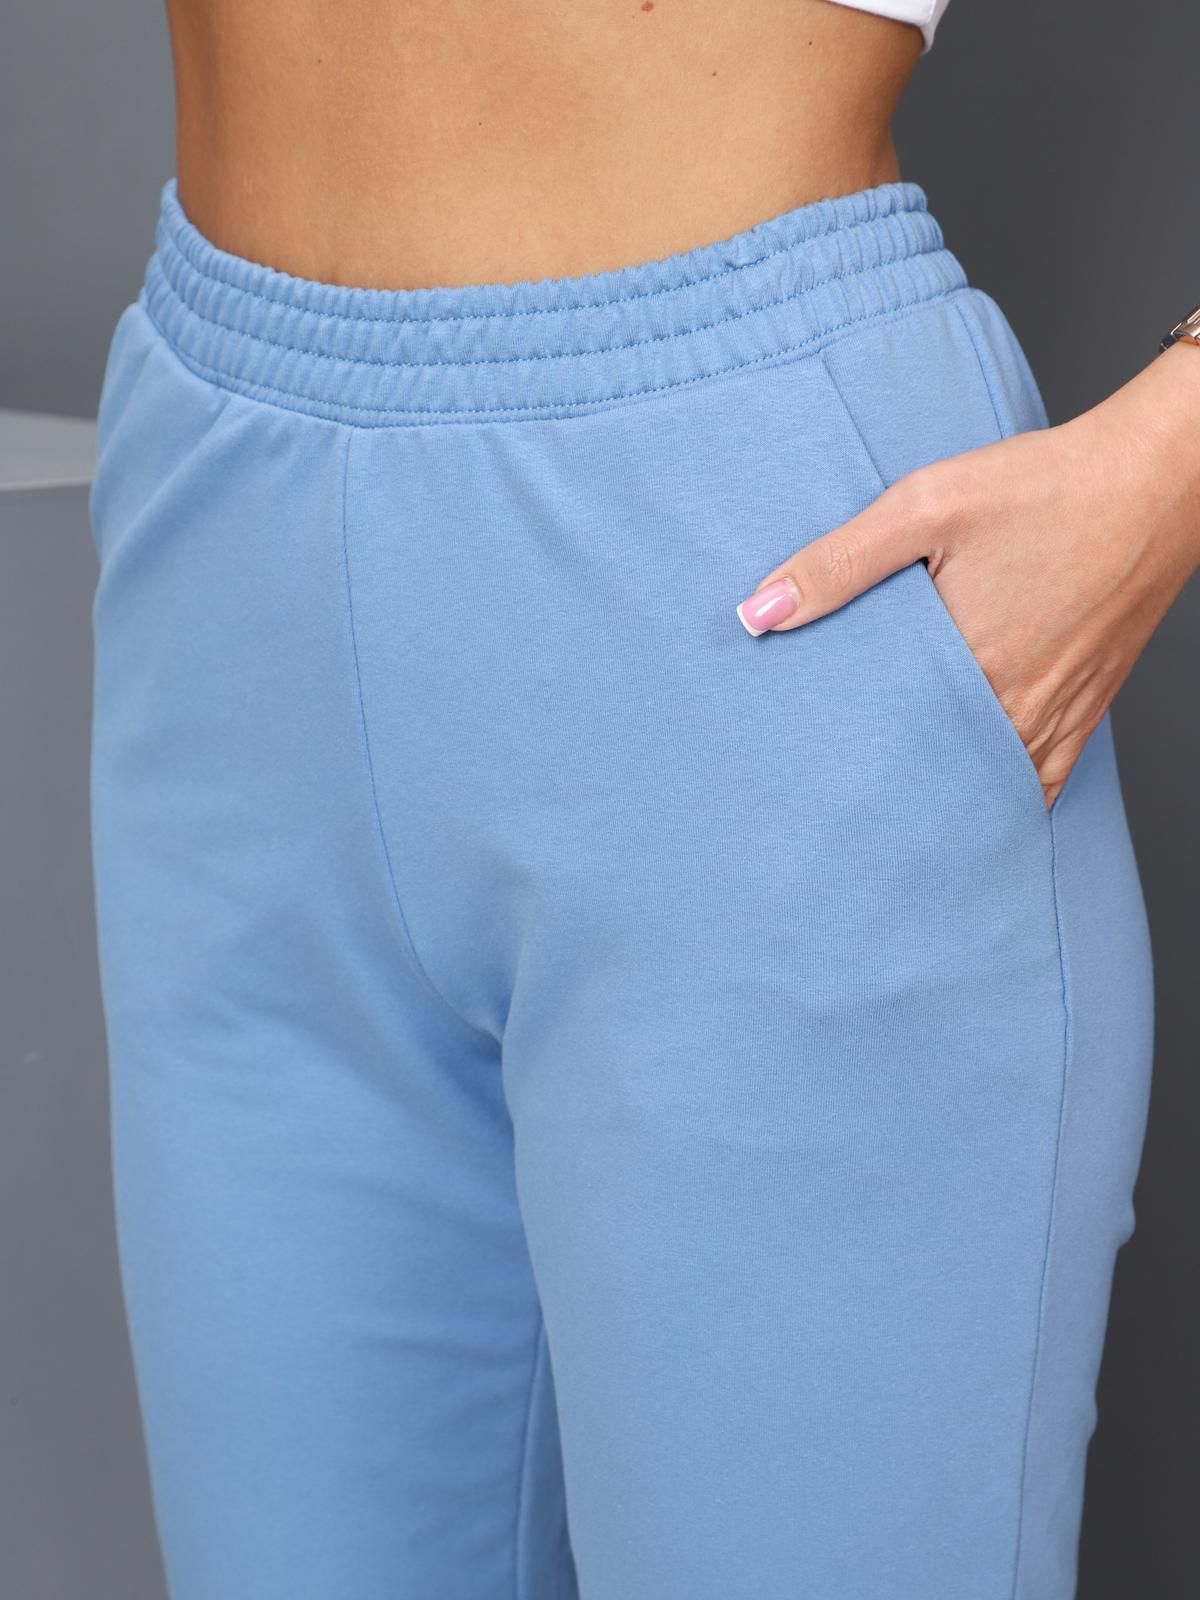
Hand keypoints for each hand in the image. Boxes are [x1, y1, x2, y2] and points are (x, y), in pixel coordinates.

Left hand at [735, 343, 1199, 811]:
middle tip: (830, 808)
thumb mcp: (925, 506)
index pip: (879, 740)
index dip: (836, 763)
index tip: (795, 780)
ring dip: (940, 797)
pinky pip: (1044, 779)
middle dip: (882, 789)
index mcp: (965, 663)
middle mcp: (1014, 703)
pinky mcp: (1089, 707)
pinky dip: (1006, 797)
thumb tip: (759, 613)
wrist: (1157, 478)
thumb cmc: (1045, 484)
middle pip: (930, 771)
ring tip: (889, 817)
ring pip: (985, 784)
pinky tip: (974, 810)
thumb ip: (839, 563)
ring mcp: (1057, 712)